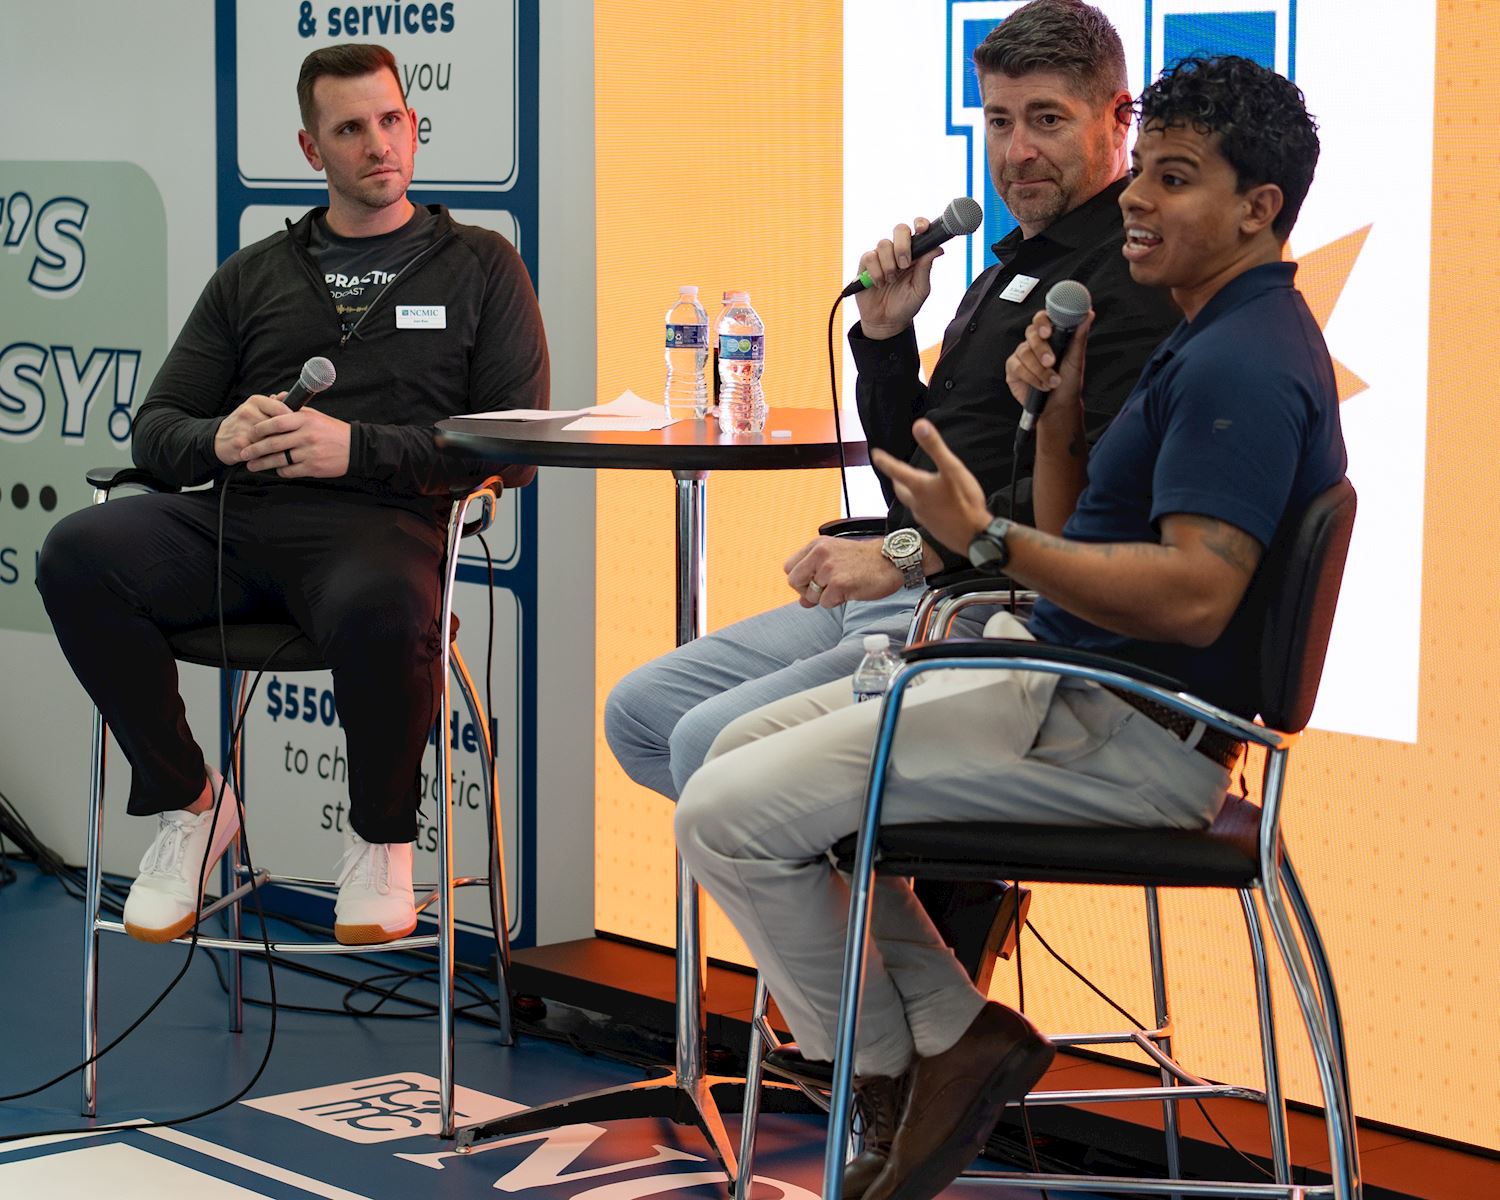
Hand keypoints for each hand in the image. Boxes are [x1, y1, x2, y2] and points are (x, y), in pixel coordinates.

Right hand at [214, 393, 291, 465]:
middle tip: (296, 440)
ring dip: (282, 446)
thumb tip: (288, 396)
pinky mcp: (241, 444)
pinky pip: (264, 451)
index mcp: (255, 401)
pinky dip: (272, 455)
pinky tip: (276, 456)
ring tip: (287, 449)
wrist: (219, 439)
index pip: (282, 408)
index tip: (300, 426)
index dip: (294, 419)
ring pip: (272, 439)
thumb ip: (274, 403)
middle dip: (289, 434)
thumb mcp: (257, 409)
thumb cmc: (244, 424)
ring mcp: (244, 428)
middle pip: (279, 425)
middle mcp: (248, 412)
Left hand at [239, 402, 351, 477]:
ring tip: (251, 465)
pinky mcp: (313, 468)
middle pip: (273, 443)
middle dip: (255, 449)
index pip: (276, 423)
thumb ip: (294, 408)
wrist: (355, 448)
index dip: (259, 429)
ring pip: (279, 459)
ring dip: (262, 463)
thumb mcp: (315, 415)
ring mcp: (309, 453)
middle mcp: (306, 436)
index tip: (250, 433)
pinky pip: (290, 470)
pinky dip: (281, 471)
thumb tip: (276, 398)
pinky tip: (277, 469)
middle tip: (244, 452)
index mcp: (305, 420)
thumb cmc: (333, 431)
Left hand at [783, 536, 903, 607]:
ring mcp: (829, 569)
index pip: (789, 568)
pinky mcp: (839, 584)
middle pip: (794, 582)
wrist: (891, 559)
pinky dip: (837, 602)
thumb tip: (802, 602)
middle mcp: (820, 554)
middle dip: (807, 590)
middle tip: (826, 588)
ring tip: (843, 586)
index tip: (814, 581)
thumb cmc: (865, 560)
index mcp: (817, 545)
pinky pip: (825, 603)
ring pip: (810, 596)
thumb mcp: (835, 559)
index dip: (800, 579)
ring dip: (825, 597)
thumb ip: (815, 576)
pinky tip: (850, 591)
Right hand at [854, 216, 942, 340]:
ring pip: (883, 244)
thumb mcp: (920, 290)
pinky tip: (879, 284)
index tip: (922, 229)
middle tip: (905, 265)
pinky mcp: (865, 265)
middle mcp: (898, 252)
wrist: (886, 323)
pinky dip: (875, 272)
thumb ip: (926, 268)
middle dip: (903, 245)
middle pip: (899, 229)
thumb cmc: (906, 305)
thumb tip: (938, 248)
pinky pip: (869, 257)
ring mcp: (881, 257)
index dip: (920, 224)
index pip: (917, 230)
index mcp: (915, 254)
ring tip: (891, 281)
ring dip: (889, 265)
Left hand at [870, 420, 991, 555]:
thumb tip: (919, 425)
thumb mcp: (952, 468)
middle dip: (897, 479)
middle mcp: (918, 503)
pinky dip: (925, 505)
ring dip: (910, 492)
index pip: (896, 470)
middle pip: (901, 489)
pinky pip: (925, 513)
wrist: (975, 537)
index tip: (875, 454)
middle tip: (894, 471)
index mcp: (919, 487)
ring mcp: (925, 518)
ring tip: (915, 485)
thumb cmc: (964, 501)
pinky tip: (934, 505)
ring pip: (912, 502)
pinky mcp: (935, 528)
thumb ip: (935, 447)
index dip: (885, 461)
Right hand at [1005, 307, 1092, 428]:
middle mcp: (1035, 343)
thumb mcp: (1076, 359)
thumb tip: (1088, 314)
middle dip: (1041, 349)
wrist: (1058, 406)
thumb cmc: (1068, 382)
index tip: (1048, 332)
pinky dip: (1030, 377)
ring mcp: (1022, 355)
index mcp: (1050, 336)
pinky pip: (1017, 367)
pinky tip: (1040, 385)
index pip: (1042, 319)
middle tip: (1051, 362)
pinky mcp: (1013, 369)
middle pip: (1031, 334)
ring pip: (1024, 352)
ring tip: (1052, 382)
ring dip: (1039, 369)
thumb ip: (1079, 336)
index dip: (1042, 322)